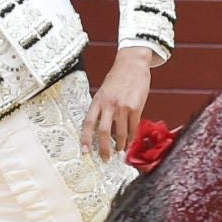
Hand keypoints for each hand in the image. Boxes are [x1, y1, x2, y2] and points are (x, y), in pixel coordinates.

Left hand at [81, 47, 153, 161]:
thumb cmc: (118, 77)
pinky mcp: (136, 107)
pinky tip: (130, 141)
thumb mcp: (104, 92)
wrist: (132, 63)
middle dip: (104, 148)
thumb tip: (104, 129)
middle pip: (103, 132)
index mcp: (98, 100)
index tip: (85, 152)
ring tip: (120, 150)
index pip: (88, 123)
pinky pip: (133, 127)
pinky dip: (132, 137)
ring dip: (121, 145)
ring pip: (120, 133)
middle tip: (105, 158)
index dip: (86, 139)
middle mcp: (109, 104)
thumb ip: (103, 108)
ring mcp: (123, 106)